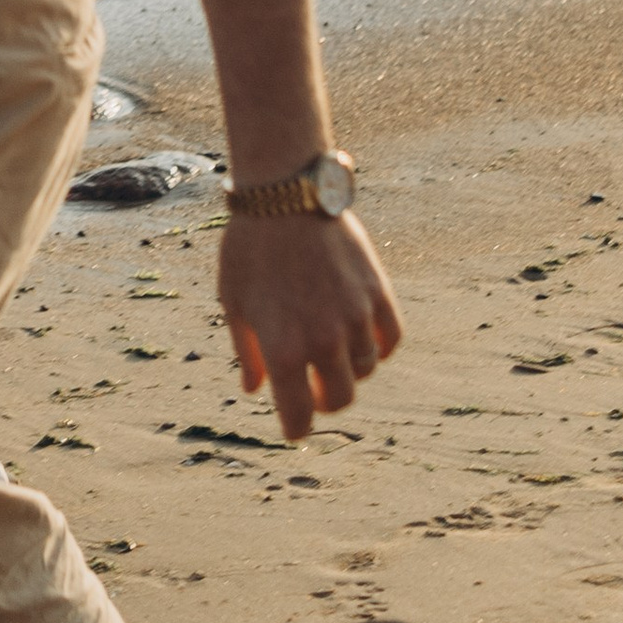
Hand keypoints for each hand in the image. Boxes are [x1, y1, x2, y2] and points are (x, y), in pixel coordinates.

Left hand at [219, 209, 402, 440]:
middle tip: (313, 389)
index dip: (296, 428)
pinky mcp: (378, 293)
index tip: (293, 426)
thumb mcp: (232, 300)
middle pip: (341, 398)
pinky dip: (379, 345)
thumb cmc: (248, 247)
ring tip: (330, 349)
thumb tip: (254, 389)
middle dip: (326, 401)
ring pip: (366, 368)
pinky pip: (389, 338)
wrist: (284, 194)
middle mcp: (323, 341)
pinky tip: (363, 337)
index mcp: (283, 349)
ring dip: (349, 368)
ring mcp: (355, 318)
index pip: (299, 416)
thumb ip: (247, 351)